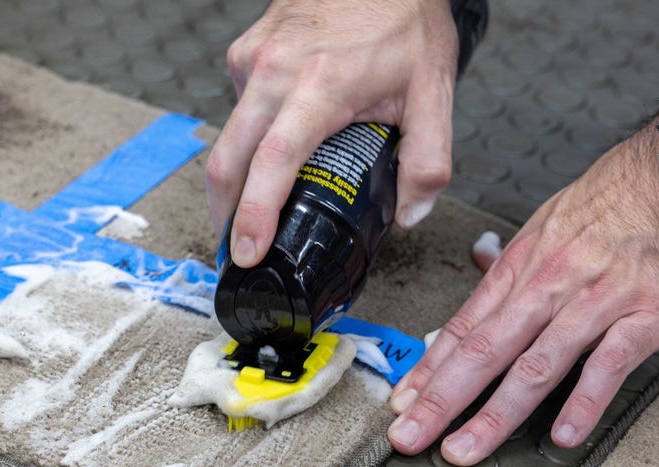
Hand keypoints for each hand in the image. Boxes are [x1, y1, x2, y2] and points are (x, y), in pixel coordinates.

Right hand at [206, 0, 459, 267]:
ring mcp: (253, 59)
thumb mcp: (432, 91)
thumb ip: (428, 160)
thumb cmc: (403, 18)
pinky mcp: (243, 51)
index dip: (255, 213)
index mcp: (321, 87)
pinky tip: (276, 135)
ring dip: (235, 176)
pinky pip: (237, 106)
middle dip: (226, 213)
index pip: (274, 162)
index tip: (246, 250)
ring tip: (258, 203)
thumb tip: (411, 214)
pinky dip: (249, 133)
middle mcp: (275, 71)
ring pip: (228, 135)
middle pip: (228, 159)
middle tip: (237, 250)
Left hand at [387, 128, 658, 464]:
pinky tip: (562, 435)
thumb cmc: (623, 194)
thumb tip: (480, 270)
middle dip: (441, 399)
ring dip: (494, 414)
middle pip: (484, 350)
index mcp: (525, 265)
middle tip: (408, 436)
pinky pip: (608, 365)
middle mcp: (550, 286)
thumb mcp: (552, 218)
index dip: (430, 368)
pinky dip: (584, 402)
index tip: (402, 401)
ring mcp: (596, 303)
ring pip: (535, 365)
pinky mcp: (646, 316)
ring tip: (465, 449)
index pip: (465, 326)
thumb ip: (520, 260)